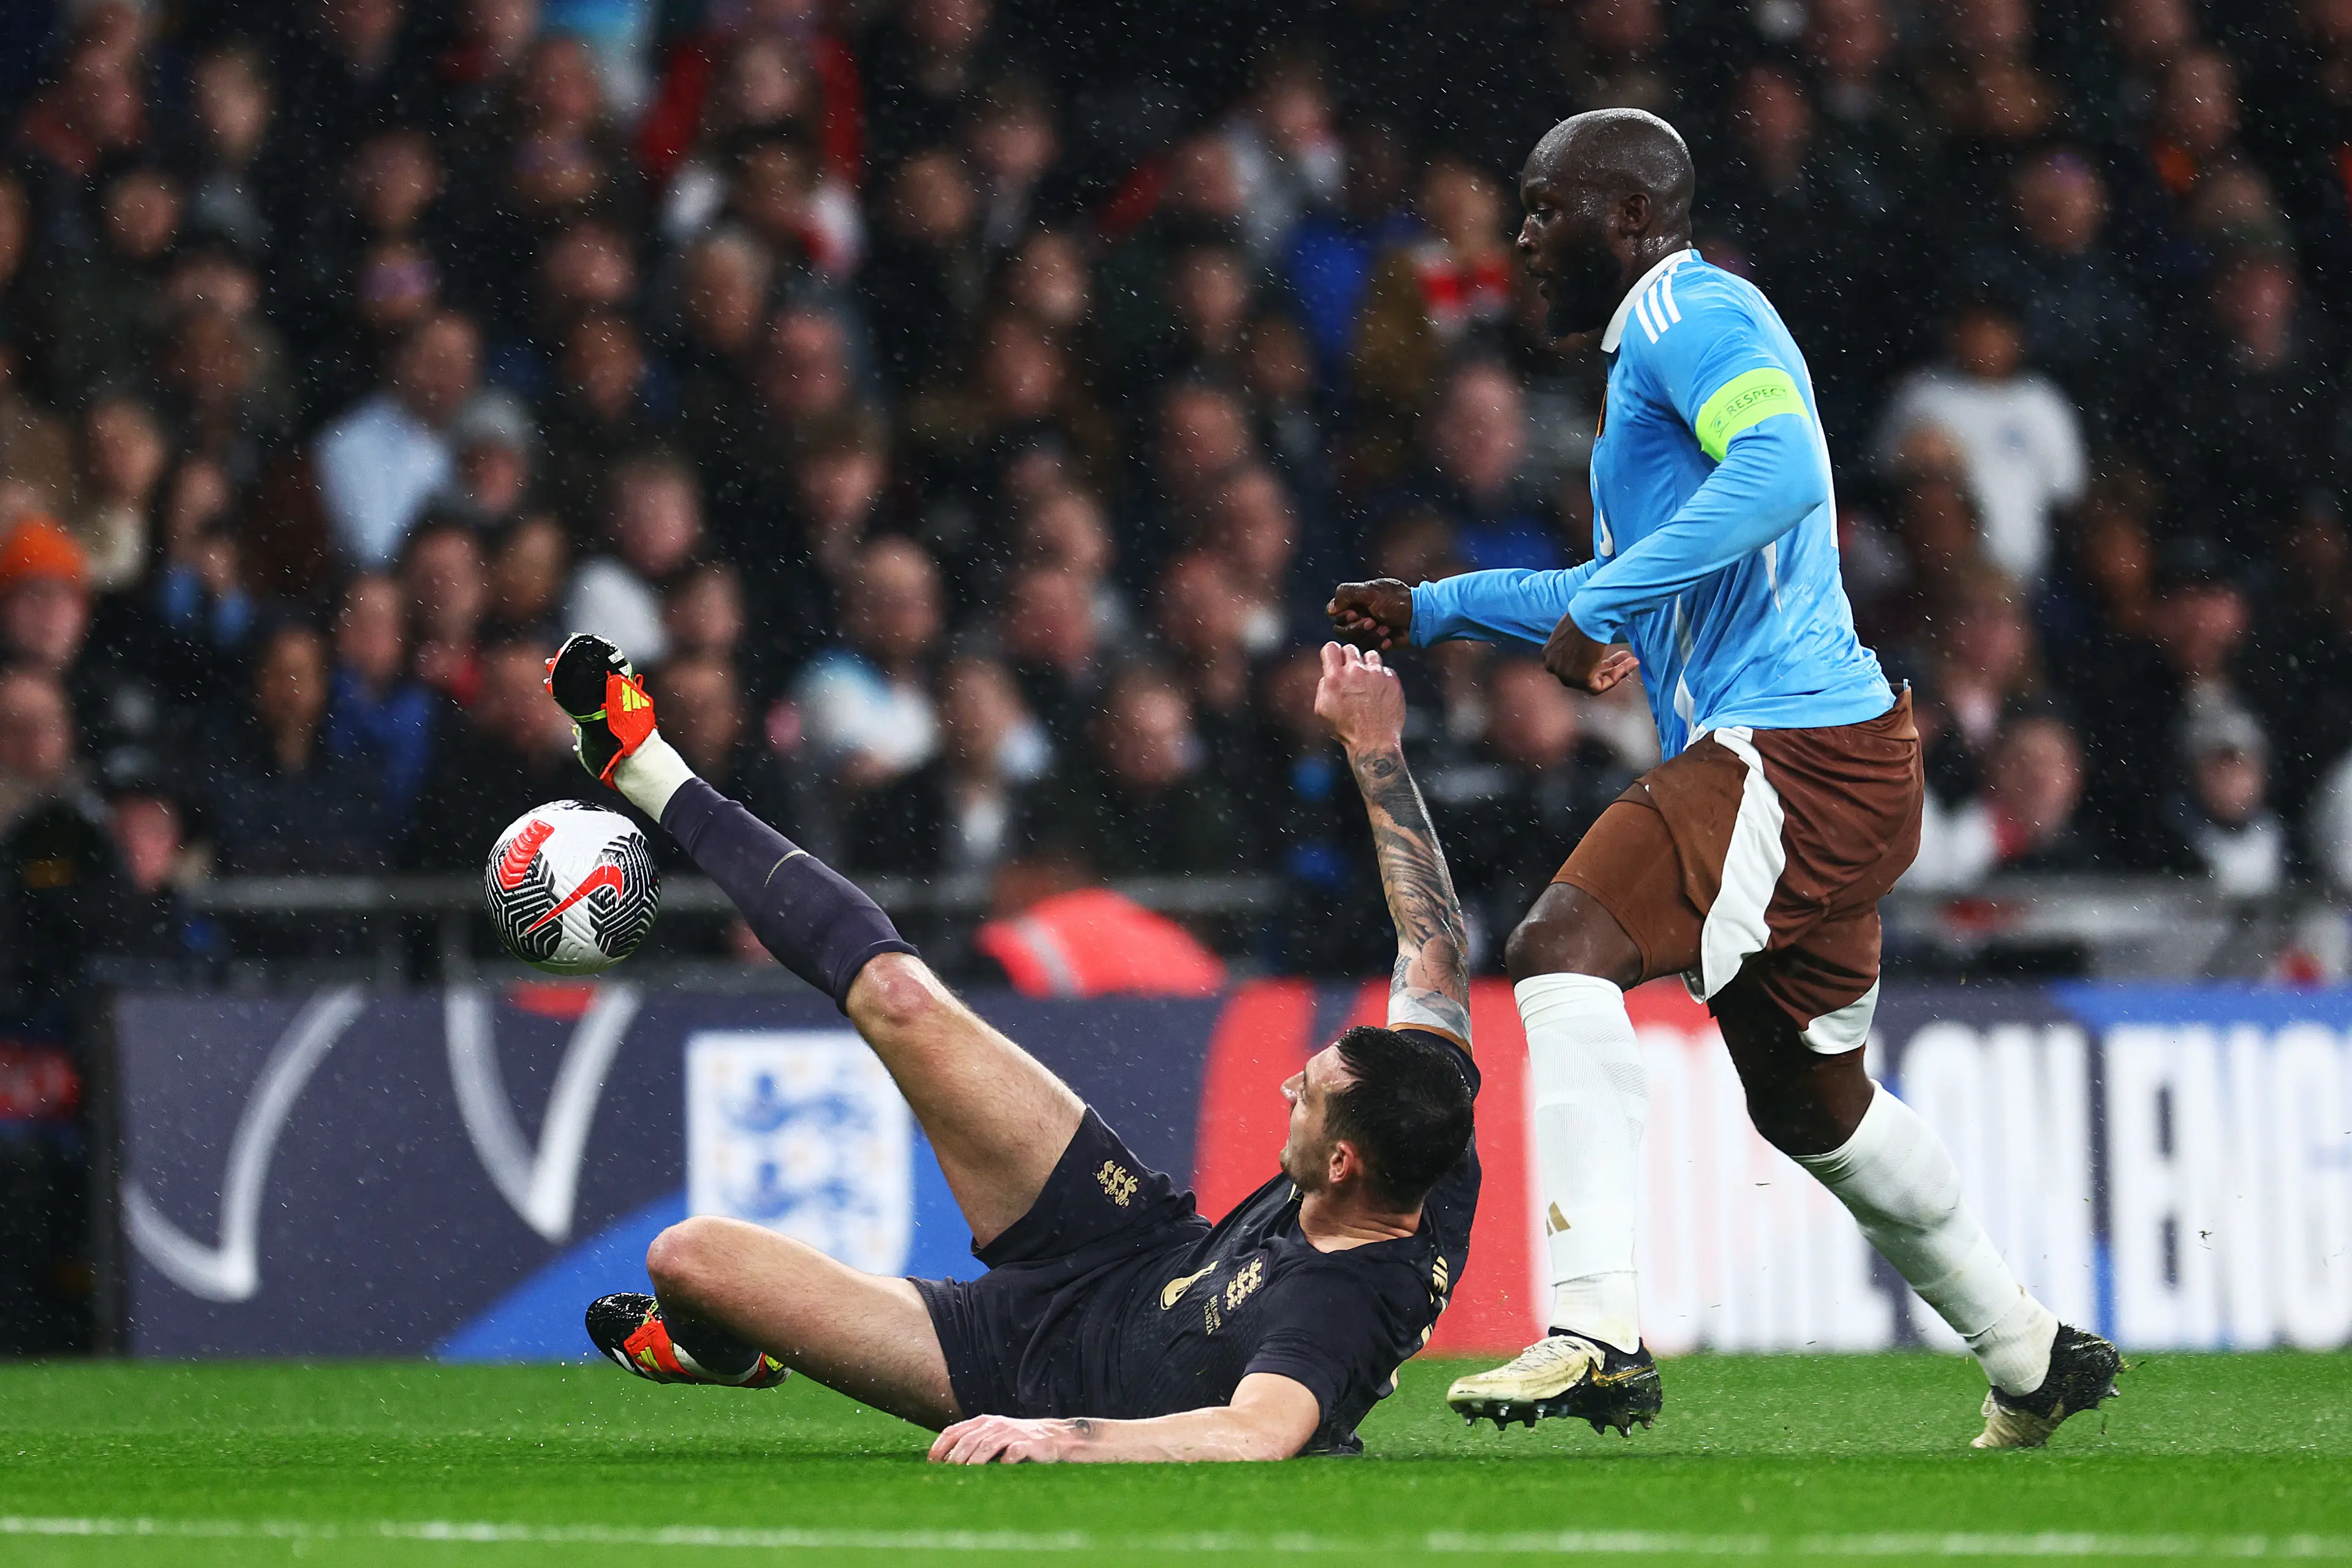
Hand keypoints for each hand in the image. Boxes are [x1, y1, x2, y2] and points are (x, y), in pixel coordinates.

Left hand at [929, 1413, 1081, 1463]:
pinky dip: (1003, 1462)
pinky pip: (1012, 1453)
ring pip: (986, 1446)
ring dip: (972, 1463)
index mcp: (983, 1422)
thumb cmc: (1017, 1440)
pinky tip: (996, 1473)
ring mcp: (1012, 1433)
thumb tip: (944, 1463)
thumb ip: (972, 1443)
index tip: (930, 1463)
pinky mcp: (1028, 1444)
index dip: (940, 1447)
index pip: (954, 1431)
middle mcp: (995, 1425)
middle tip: (945, 1475)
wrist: (1054, 1437)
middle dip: (953, 1459)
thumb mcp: (992, 1436)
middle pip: (968, 1441)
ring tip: (963, 1476)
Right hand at [1314, 641, 1405, 754]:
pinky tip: (1379, 691)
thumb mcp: (1322, 710)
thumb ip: (1324, 687)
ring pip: (1370, 654)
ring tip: (1367, 680)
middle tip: (1351, 672)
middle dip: (1349, 658)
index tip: (1335, 658)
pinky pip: (1386, 669)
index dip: (1332, 653)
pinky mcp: (1392, 680)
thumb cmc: (1347, 729)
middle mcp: (1355, 672)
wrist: (1373, 742)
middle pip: (1350, 648)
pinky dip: (1382, 677)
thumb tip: (1328, 674)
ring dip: (1367, 664)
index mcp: (1334, 678)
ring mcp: (1376, 674)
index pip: (1330, 647)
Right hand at [1327, 578, 1412, 649]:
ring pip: (1355, 642)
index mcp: (1355, 602)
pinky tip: (1390, 636)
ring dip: (1371, 635)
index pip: (1334, 614)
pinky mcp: (1378, 642)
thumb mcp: (1371, 591)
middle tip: (1373, 621)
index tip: (1355, 613)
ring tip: (1386, 627)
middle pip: (1342, 631)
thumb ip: (1347, 594)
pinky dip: (1380, 642)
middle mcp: (1359, 616)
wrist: (1420, 616)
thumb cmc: (1397, 601)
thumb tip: (1331, 609)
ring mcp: (1368, 630)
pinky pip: (1370, 649)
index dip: (1342, 617)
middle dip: (1357, 628)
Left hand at [1542, 612, 1638, 694]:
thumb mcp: (1575, 627)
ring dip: (1616, 669)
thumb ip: (1579, 640)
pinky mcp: (1580, 680)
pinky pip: (1600, 685)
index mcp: (1549, 653)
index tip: (1610, 652)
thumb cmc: (1584, 614)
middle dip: (1607, 665)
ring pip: (1593, 680)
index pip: (1572, 663)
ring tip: (1632, 660)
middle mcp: (1554, 666)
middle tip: (1625, 656)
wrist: (1589, 615)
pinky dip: (1616, 675)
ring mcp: (1565, 675)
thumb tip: (1590, 643)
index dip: (1593, 659)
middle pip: (1583, 672)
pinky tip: (1630, 664)